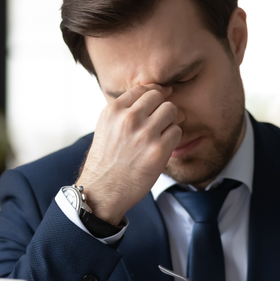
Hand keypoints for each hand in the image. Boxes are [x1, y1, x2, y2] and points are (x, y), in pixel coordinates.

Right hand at [76, 85, 182, 224]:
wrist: (103, 191)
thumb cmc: (105, 161)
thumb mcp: (105, 128)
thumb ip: (124, 111)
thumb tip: (152, 95)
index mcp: (113, 110)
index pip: (142, 89)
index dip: (154, 94)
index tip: (158, 101)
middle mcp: (129, 118)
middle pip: (159, 97)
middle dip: (162, 107)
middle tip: (161, 120)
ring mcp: (145, 133)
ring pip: (171, 111)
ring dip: (170, 122)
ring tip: (161, 135)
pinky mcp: (158, 149)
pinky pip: (176, 132)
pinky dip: (173, 138)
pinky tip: (163, 147)